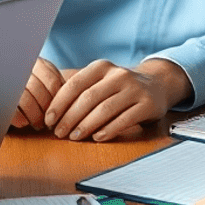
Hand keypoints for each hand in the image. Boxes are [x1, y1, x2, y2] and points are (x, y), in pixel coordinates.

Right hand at [11, 57, 64, 128]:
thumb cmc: (31, 90)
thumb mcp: (46, 83)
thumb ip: (59, 87)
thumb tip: (79, 100)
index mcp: (37, 63)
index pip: (52, 81)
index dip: (59, 100)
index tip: (62, 113)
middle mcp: (21, 67)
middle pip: (38, 90)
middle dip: (46, 110)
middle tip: (50, 123)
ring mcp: (7, 79)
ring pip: (25, 99)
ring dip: (34, 116)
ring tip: (38, 124)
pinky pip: (10, 108)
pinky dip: (20, 118)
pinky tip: (23, 123)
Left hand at [44, 58, 191, 141]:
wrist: (156, 85)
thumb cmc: (119, 87)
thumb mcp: (100, 81)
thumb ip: (79, 91)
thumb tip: (48, 111)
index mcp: (102, 67)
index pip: (75, 84)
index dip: (59, 103)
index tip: (48, 120)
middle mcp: (119, 75)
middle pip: (88, 98)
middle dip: (70, 118)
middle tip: (59, 133)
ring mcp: (135, 89)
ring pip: (105, 109)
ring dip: (86, 126)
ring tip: (74, 137)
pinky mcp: (147, 104)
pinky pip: (124, 119)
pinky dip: (108, 130)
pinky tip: (97, 138)